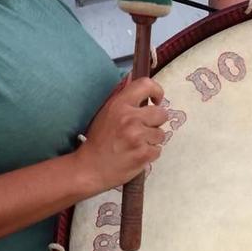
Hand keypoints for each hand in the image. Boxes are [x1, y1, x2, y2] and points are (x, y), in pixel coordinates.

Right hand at [76, 76, 168, 193]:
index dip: (157, 91)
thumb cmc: (98, 140)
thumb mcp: (106, 113)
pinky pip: (158, 150)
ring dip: (152, 140)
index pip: (146, 85)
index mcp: (119, 104)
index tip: (156, 101)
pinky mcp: (143, 154)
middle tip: (143, 129)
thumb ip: (123, 99)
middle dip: (156, 122)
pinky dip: (150, 153)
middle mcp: (130, 118)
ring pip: (161, 134)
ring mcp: (137, 136)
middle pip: (162, 114)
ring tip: (135, 144)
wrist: (90, 168)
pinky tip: (135, 154)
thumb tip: (136, 82)